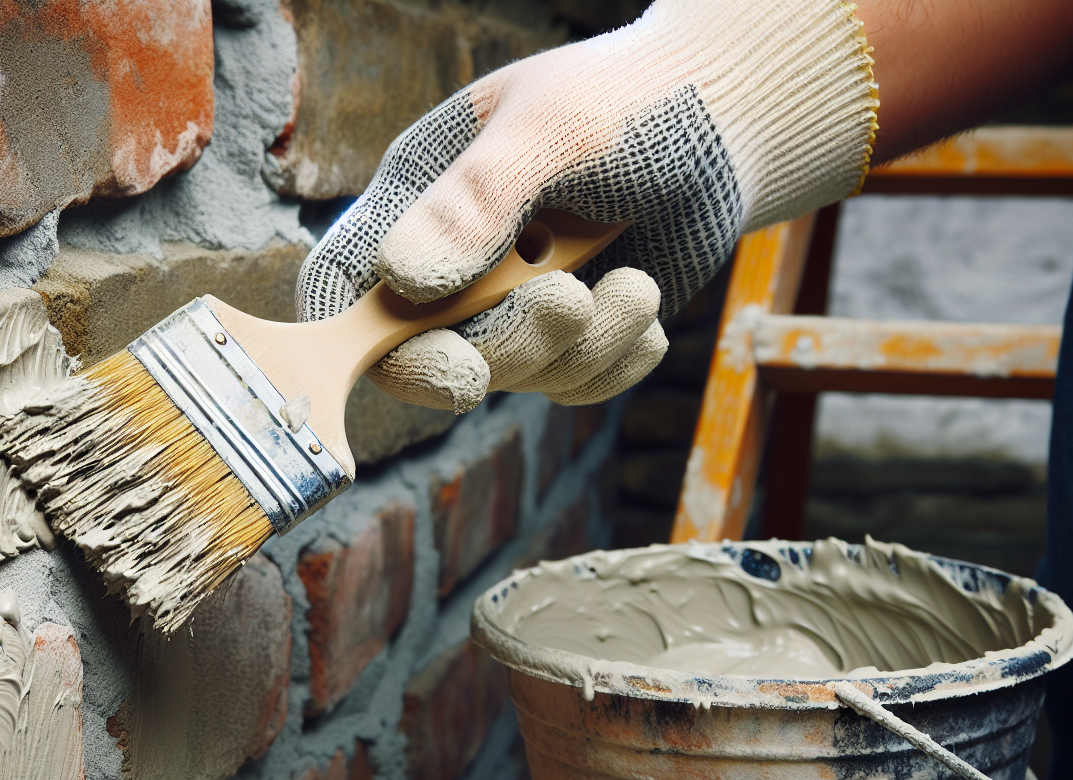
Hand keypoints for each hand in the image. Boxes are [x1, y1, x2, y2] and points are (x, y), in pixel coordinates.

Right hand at [296, 0, 879, 410]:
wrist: (726, 121)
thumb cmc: (630, 101)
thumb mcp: (553, 130)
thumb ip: (476, 201)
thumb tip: (401, 280)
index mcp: (417, 197)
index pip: (346, 284)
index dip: (364, 344)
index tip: (448, 364)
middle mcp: (451, 262)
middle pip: (429, 354)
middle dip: (509, 345)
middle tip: (570, 302)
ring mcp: (510, 305)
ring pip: (514, 376)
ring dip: (584, 344)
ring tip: (637, 282)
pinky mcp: (569, 335)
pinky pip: (573, 385)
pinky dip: (618, 358)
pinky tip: (646, 304)